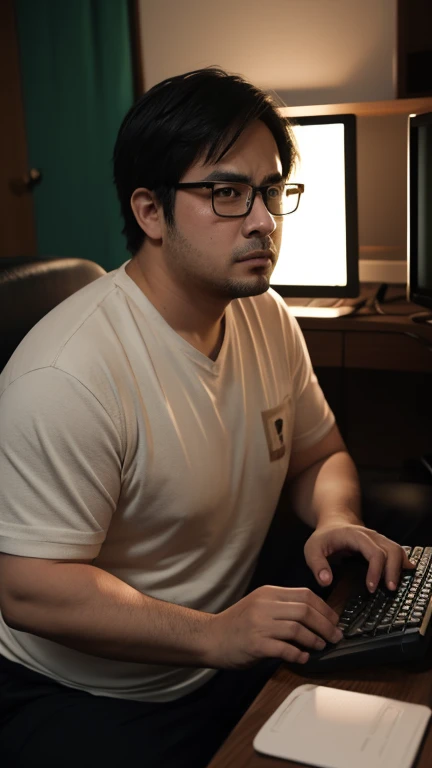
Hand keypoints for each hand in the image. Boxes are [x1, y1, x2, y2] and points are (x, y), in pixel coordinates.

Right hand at [206, 585, 341, 667]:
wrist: (210, 637)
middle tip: (335, 636)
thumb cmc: (236, 624)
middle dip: (326, 625)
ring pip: (298, 628)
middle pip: (305, 611)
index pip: (305, 595)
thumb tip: (313, 616)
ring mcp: (259, 624)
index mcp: (268, 593)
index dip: (325, 608)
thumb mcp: (259, 605)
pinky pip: (284, 649)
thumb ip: (282, 606)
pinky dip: (298, 654)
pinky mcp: (256, 644)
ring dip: (315, 640)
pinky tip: (303, 658)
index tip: (334, 620)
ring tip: (321, 647)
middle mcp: (265, 605)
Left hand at [304, 522, 414, 591]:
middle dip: (393, 571)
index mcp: (356, 535)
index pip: (373, 552)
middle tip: (389, 590)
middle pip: (392, 550)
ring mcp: (379, 539)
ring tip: (394, 586)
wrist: (334, 522)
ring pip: (398, 550)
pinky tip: (404, 575)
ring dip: (399, 568)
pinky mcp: (382, 545)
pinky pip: (397, 552)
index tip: (371, 588)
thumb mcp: (312, 549)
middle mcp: (371, 535)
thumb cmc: (324, 537)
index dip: (375, 571)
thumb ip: (317, 565)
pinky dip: (402, 563)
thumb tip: (326, 582)